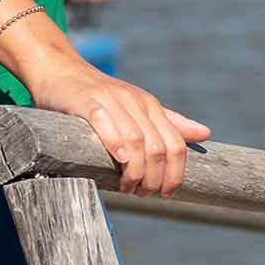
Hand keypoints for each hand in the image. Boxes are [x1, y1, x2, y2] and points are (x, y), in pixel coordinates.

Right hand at [21, 55, 209, 198]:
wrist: (60, 70)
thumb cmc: (98, 95)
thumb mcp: (137, 107)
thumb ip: (169, 121)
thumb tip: (205, 133)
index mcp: (150, 105)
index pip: (176, 145)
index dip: (175, 174)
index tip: (165, 194)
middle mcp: (135, 102)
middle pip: (158, 148)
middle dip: (154, 178)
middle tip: (142, 194)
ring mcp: (111, 100)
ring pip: (136, 141)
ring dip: (136, 171)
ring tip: (127, 187)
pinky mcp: (87, 102)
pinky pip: (106, 124)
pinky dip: (115, 145)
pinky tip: (118, 162)